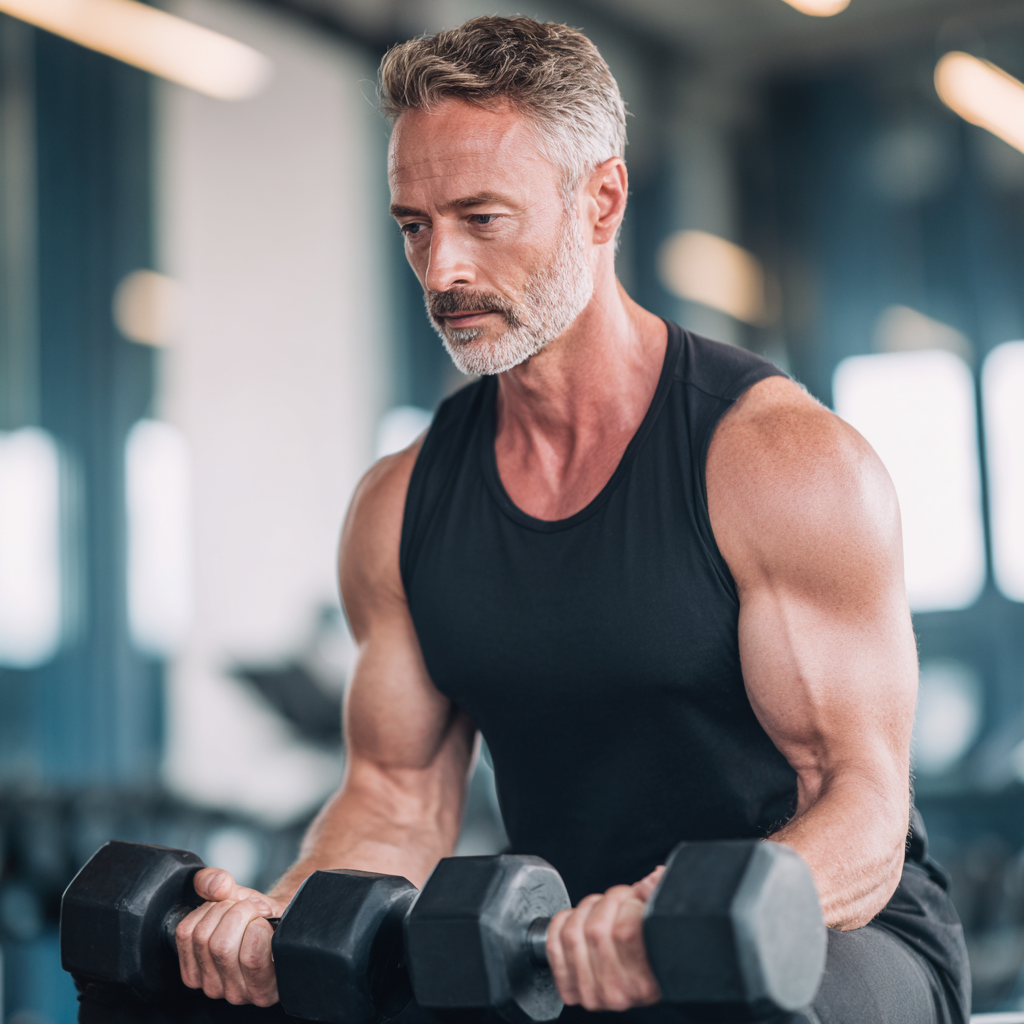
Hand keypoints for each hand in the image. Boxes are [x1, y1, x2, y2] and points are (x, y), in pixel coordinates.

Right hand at [175, 867, 289, 1005]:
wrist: (286, 925)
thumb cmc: (256, 915)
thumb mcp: (230, 893)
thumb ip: (212, 881)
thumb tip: (216, 885)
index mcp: (194, 967)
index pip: (186, 932)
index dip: (212, 907)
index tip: (232, 904)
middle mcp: (211, 986)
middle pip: (207, 939)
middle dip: (234, 910)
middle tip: (252, 909)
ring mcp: (234, 993)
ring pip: (224, 946)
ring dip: (249, 918)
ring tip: (260, 918)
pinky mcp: (259, 993)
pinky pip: (251, 958)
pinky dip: (260, 931)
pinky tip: (267, 930)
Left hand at [546, 866, 664, 1011]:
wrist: (639, 983)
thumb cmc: (655, 954)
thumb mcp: (664, 929)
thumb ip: (659, 900)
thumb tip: (652, 880)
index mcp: (648, 983)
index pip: (626, 932)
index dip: (629, 902)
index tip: (636, 896)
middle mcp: (619, 994)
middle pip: (596, 930)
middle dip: (608, 901)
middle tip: (620, 898)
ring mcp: (592, 994)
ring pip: (573, 934)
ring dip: (586, 909)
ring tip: (602, 907)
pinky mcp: (572, 990)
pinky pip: (554, 945)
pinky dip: (561, 923)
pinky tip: (577, 918)